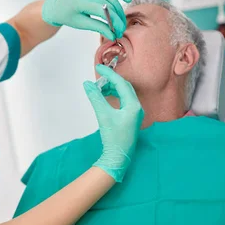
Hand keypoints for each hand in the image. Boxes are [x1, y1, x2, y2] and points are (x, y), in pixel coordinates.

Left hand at [42, 0, 131, 40]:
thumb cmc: (68, 16)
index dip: (113, 22)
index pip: (104, 11)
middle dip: (118, 19)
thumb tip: (112, 35)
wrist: (58, 5)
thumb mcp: (81, 24)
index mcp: (81, 2)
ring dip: (119, 11)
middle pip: (110, 5)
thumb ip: (97, 27)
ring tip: (121, 23)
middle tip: (120, 31)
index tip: (117, 33)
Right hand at [83, 64, 143, 181]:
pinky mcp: (130, 119)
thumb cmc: (113, 137)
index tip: (99, 68)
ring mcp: (134, 113)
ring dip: (112, 88)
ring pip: (123, 94)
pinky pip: (123, 101)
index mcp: (133, 105)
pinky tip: (104, 98)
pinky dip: (113, 96)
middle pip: (124, 87)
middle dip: (111, 80)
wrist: (119, 157)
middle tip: (99, 76)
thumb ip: (95, 98)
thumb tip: (88, 84)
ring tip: (99, 88)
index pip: (121, 84)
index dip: (109, 74)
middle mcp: (136, 107)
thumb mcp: (103, 115)